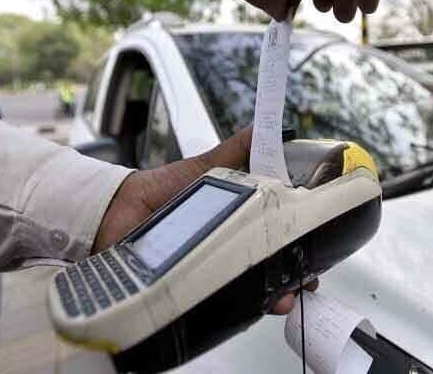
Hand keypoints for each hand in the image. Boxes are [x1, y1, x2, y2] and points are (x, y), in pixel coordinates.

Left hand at [92, 126, 309, 314]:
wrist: (115, 214)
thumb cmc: (159, 189)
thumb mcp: (205, 167)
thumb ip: (236, 150)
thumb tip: (264, 127)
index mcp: (237, 215)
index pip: (276, 230)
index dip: (299, 239)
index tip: (317, 244)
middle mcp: (229, 244)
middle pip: (269, 264)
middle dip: (293, 273)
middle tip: (308, 278)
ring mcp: (213, 268)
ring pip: (251, 285)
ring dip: (274, 293)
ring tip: (286, 295)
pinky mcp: (194, 288)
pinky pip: (222, 300)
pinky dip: (242, 306)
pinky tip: (256, 306)